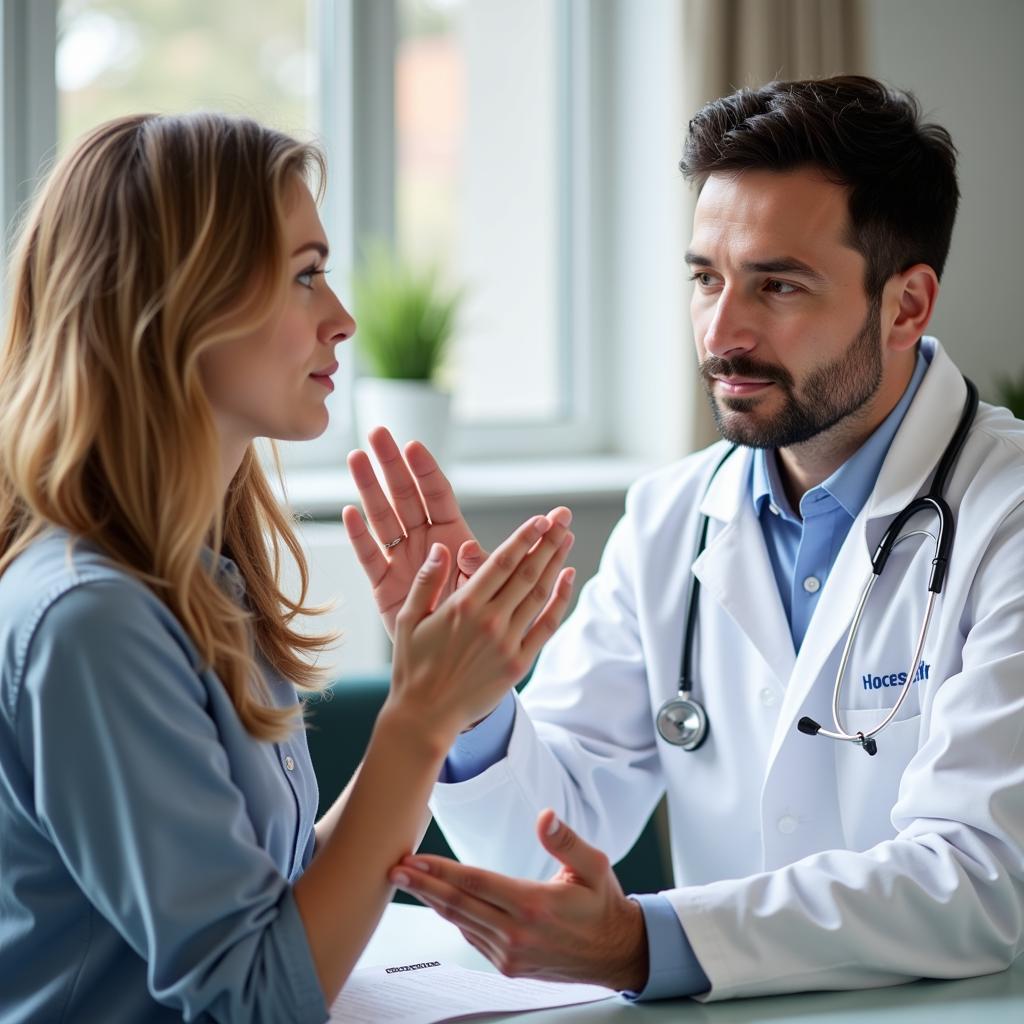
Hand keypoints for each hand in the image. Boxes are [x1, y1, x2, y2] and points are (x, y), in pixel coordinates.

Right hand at [343, 427, 572, 637]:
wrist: (454, 665)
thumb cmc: (478, 622)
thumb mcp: (480, 590)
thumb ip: (473, 566)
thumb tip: (466, 548)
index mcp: (454, 536)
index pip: (438, 496)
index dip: (426, 471)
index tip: (412, 446)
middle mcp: (426, 542)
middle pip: (406, 497)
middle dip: (392, 465)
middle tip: (377, 433)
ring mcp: (403, 562)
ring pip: (384, 519)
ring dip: (370, 489)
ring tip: (356, 458)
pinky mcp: (385, 587)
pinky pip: (371, 558)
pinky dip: (360, 538)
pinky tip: (349, 513)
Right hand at [387, 514, 575, 739]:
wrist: (425, 716)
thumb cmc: (412, 666)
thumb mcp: (409, 619)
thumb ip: (427, 581)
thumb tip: (442, 548)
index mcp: (463, 606)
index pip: (501, 562)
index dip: (524, 538)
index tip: (540, 519)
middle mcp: (490, 621)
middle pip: (528, 572)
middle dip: (548, 542)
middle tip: (564, 518)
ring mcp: (508, 642)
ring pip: (540, 594)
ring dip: (557, 563)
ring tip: (567, 539)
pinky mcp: (519, 662)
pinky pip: (546, 626)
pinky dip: (560, 600)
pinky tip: (567, 578)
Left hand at [389, 810, 649, 991]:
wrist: (616, 952)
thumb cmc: (603, 904)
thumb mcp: (594, 866)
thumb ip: (566, 841)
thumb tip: (545, 816)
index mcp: (534, 906)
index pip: (475, 883)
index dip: (441, 871)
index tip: (415, 858)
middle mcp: (517, 935)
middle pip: (458, 905)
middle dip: (422, 885)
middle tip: (393, 869)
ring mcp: (510, 955)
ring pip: (461, 923)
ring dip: (432, 901)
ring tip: (408, 881)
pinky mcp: (509, 966)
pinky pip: (473, 938)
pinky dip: (453, 918)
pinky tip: (440, 902)